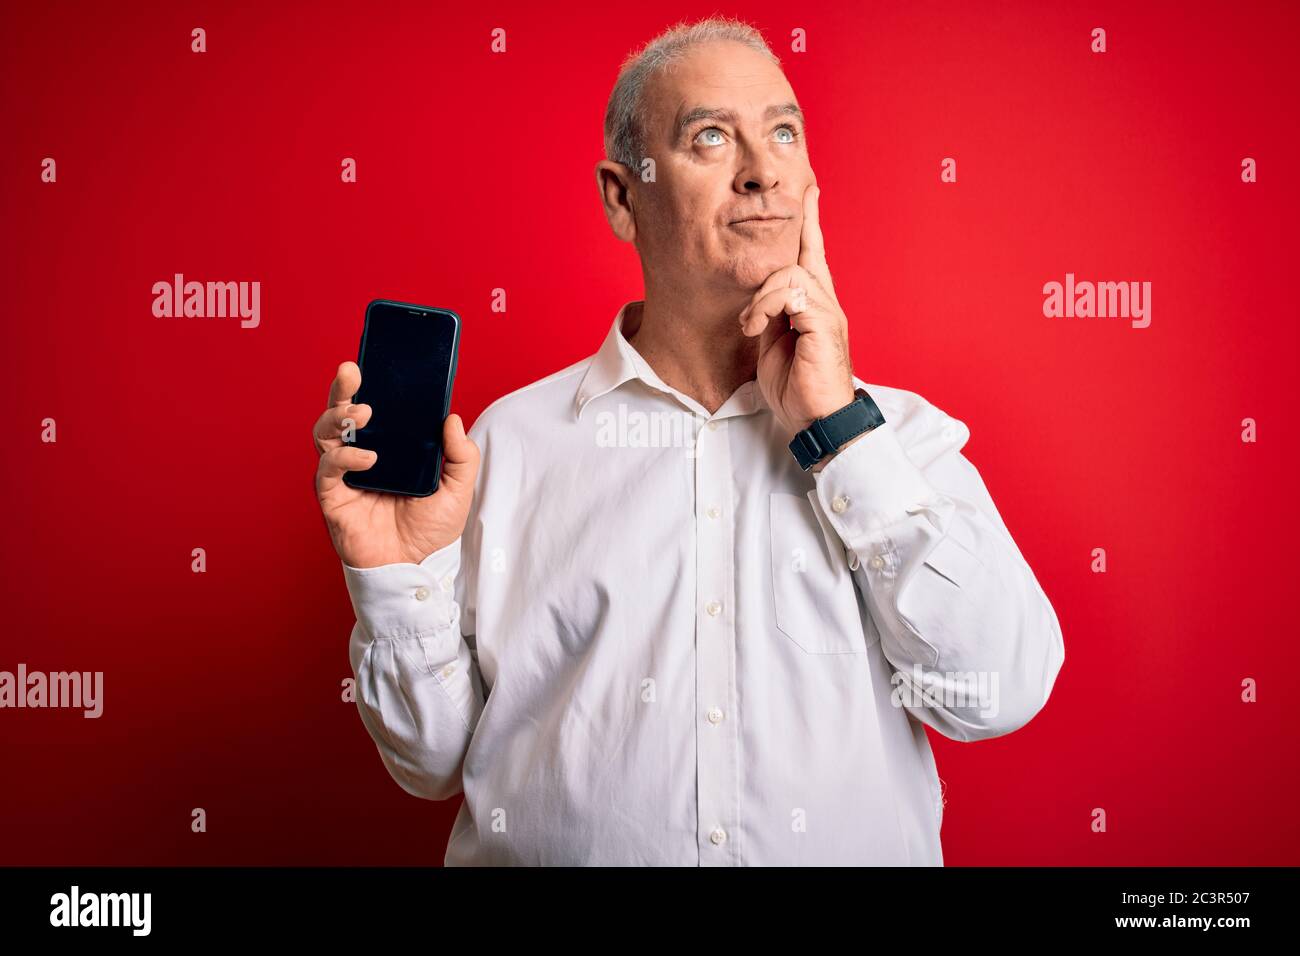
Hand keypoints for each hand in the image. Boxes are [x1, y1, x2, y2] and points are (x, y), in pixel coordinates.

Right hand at [313, 361, 479, 567]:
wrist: (416, 569)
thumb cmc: (431, 531)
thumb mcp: (459, 488)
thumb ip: (462, 455)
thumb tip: (453, 417)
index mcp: (387, 448)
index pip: (372, 409)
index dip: (367, 386)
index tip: (371, 362)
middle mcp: (361, 456)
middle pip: (341, 414)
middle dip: (342, 389)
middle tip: (351, 371)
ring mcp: (344, 475)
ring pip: (325, 434)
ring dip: (339, 417)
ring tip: (363, 414)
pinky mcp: (333, 496)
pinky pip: (328, 468)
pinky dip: (345, 458)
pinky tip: (368, 458)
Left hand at [739, 183, 854, 434]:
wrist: (817, 421)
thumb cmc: (798, 392)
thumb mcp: (774, 348)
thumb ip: (772, 317)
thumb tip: (760, 301)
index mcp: (816, 308)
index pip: (814, 257)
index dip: (811, 224)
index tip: (810, 192)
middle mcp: (827, 304)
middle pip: (808, 253)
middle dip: (796, 235)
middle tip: (775, 264)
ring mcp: (828, 312)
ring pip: (790, 273)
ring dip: (761, 297)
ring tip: (752, 324)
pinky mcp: (824, 323)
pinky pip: (791, 293)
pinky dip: (766, 305)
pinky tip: (756, 326)